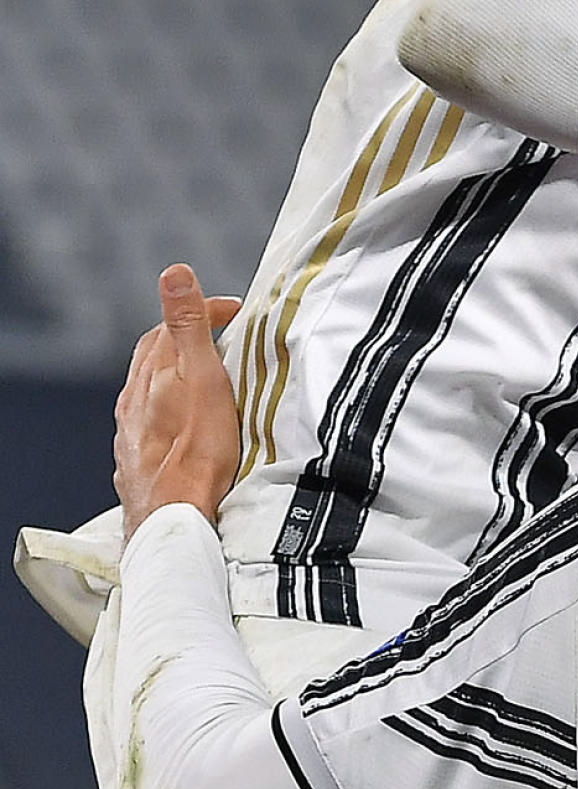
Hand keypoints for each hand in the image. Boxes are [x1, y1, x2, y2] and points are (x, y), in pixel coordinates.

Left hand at [114, 266, 244, 533]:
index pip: (173, 325)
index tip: (234, 311)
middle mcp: (135, 398)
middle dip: (187, 337)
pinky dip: (168, 407)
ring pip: (150, 388)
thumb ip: (188, 325)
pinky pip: (149, 421)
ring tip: (206, 376)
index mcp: (152, 373)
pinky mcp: (137, 458)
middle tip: (222, 337)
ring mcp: (132, 429)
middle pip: (156, 353)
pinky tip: (182, 421)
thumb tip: (174, 273)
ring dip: (176, 373)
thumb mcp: (202, 378)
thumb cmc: (196, 451)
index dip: (205, 310)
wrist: (173, 515)